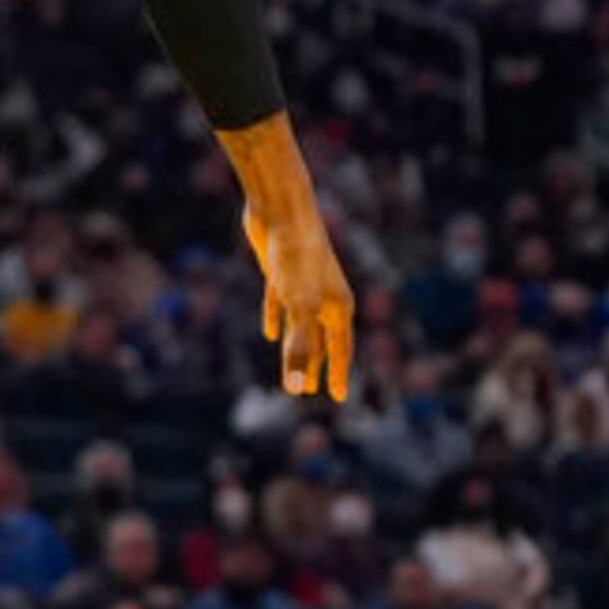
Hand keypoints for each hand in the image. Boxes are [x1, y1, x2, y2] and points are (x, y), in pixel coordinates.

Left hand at [243, 202, 352, 399]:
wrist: (281, 210)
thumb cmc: (297, 256)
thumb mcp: (299, 307)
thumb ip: (299, 348)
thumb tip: (295, 389)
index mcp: (338, 305)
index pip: (340, 349)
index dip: (337, 374)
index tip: (337, 398)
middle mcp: (324, 295)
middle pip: (321, 339)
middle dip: (315, 365)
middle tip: (309, 391)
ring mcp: (302, 282)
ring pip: (301, 323)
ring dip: (296, 347)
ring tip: (291, 370)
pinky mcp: (280, 271)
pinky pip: (280, 302)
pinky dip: (275, 318)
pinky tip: (268, 332)